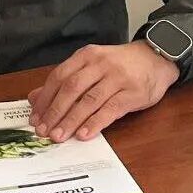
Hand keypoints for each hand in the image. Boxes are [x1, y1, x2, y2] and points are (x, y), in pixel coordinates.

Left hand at [26, 41, 179, 142]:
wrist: (157, 58)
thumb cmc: (121, 65)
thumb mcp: (92, 65)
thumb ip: (65, 80)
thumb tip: (35, 98)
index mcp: (87, 56)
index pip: (59, 76)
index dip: (45, 98)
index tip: (35, 117)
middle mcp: (100, 64)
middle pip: (71, 88)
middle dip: (55, 111)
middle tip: (43, 131)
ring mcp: (117, 78)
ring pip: (89, 100)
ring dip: (71, 120)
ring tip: (59, 136)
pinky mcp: (132, 93)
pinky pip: (110, 109)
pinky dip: (95, 123)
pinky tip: (84, 134)